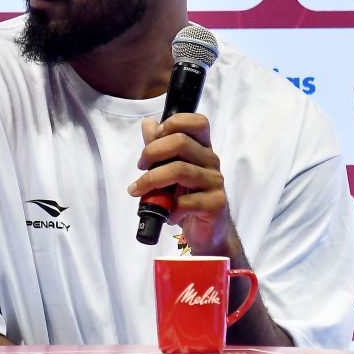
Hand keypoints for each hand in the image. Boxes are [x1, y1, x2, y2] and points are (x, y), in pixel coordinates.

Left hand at [127, 114, 234, 255]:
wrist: (207, 232)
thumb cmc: (187, 198)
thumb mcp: (170, 170)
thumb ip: (159, 147)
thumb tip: (148, 123)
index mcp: (202, 149)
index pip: (197, 122)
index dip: (174, 123)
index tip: (155, 138)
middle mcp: (211, 161)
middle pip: (181, 142)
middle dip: (152, 152)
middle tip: (140, 167)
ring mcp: (215, 182)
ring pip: (179, 170)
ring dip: (151, 181)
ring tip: (138, 191)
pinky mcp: (215, 204)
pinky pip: (185, 200)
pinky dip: (169, 208)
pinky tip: (167, 214)